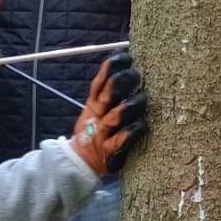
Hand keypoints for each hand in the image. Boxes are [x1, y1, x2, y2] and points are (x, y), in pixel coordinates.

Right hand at [69, 52, 148, 174]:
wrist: (78, 163)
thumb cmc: (94, 132)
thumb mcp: (93, 111)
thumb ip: (107, 94)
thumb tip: (126, 70)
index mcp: (93, 105)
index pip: (100, 82)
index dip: (111, 68)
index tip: (126, 57)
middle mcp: (97, 118)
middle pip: (107, 95)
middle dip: (122, 81)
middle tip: (137, 75)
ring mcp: (102, 134)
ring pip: (116, 116)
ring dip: (130, 106)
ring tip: (143, 98)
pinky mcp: (110, 152)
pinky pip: (121, 140)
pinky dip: (132, 131)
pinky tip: (142, 125)